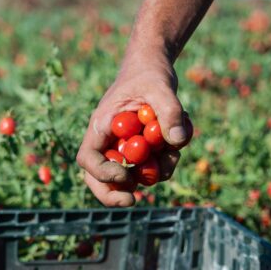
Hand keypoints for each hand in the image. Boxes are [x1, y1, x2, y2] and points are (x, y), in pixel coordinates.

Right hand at [76, 51, 191, 206]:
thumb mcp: (160, 86)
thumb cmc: (150, 73)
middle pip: (100, 179)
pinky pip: (155, 166)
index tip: (126, 174)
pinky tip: (182, 133)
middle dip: (114, 194)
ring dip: (159, 170)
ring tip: (176, 144)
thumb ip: (169, 111)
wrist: (155, 68)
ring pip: (134, 177)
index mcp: (102, 126)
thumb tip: (178, 140)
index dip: (102, 173)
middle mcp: (110, 142)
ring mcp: (127, 149)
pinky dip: (171, 158)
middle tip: (133, 201)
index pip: (88, 158)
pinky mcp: (144, 151)